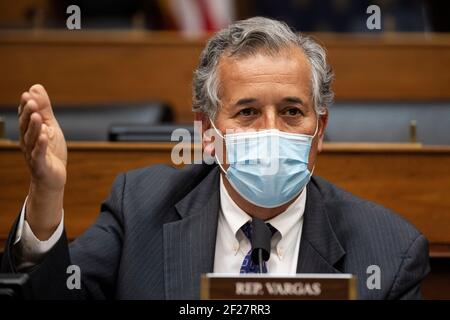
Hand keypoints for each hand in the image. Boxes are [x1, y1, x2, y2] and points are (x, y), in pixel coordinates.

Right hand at [19, 84, 66, 239]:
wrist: (53, 177)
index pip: (26, 117)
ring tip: (36, 115)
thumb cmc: (51, 151)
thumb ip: (44, 109)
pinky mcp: (41, 165)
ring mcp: (33, 153)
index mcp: (30, 131)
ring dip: (33, 127)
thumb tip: (35, 87)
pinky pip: (39, 155)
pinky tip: (44, 137)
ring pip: (31, 139)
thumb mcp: (50, 127)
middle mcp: (28, 141)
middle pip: (26, 126)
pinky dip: (41, 146)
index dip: (26, 106)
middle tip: (30, 101)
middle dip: (27, 113)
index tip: (28, 94)